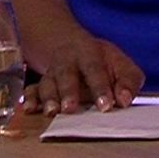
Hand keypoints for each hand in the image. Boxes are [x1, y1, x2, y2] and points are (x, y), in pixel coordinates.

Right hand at [19, 32, 143, 114]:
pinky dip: (29, 99)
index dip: (100, 87)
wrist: (69, 45)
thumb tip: (124, 100)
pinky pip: (31, 90)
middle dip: (68, 91)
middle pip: (66, 74)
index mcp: (90, 54)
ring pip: (47, 84)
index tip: (106, 105)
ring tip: (52, 112)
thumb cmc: (102, 61)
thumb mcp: (121, 64)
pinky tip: (29, 109)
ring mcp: (52, 73)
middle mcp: (68, 62)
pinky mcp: (40, 85)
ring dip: (48, 99)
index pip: (95, 69)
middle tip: (71, 108)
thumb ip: (128, 81)